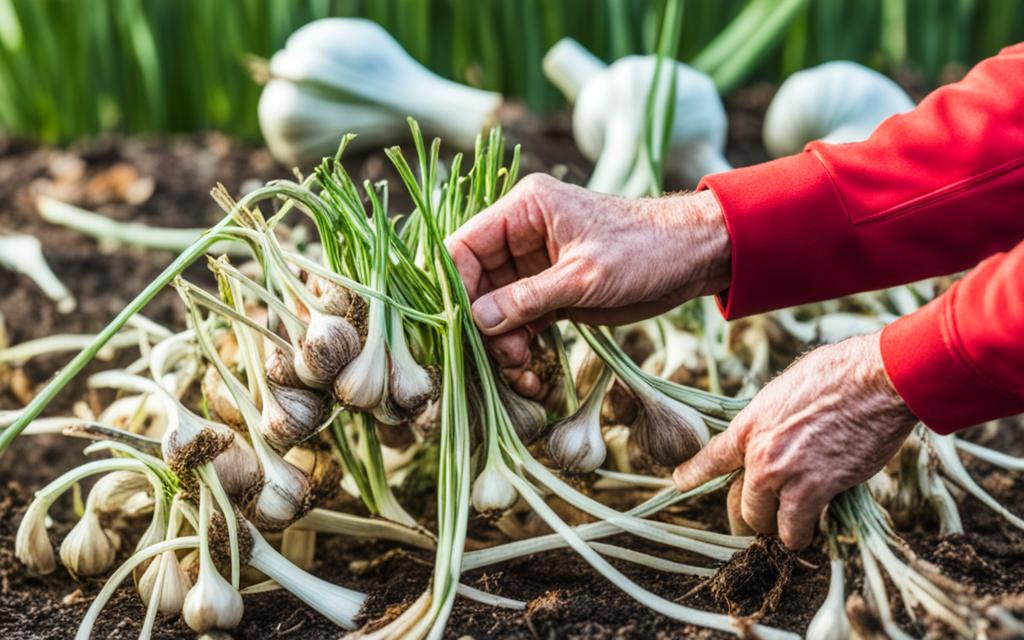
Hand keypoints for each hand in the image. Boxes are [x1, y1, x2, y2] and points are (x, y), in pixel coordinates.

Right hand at [446, 173, 730, 395]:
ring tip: (520, 367)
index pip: (464, 246)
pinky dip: (519, 348)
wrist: (694, 258)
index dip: (455, 287)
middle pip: (475, 284)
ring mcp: (534, 267)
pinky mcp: (551, 295)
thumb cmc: (645, 250)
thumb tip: (477, 320)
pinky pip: (519, 323)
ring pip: (494, 310)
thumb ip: (529, 298)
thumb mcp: (585, 276)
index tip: (456, 327)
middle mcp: (521, 236)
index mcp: (524, 210)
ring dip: (500, 343)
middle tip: (500, 357)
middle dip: (481, 325)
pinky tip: (528, 373)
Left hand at [672, 331, 917, 549]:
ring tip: (792, 528)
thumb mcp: (787, 389)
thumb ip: (772, 418)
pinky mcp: (814, 490)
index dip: (692, 473)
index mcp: (750, 423)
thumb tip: (774, 429)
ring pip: (763, 521)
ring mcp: (783, 473)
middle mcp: (758, 452)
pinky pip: (795, 530)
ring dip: (777, 527)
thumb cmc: (841, 374)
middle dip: (749, 514)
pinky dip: (802, 536)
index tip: (679, 482)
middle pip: (737, 501)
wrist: (877, 379)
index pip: (711, 457)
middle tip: (762, 519)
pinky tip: (811, 533)